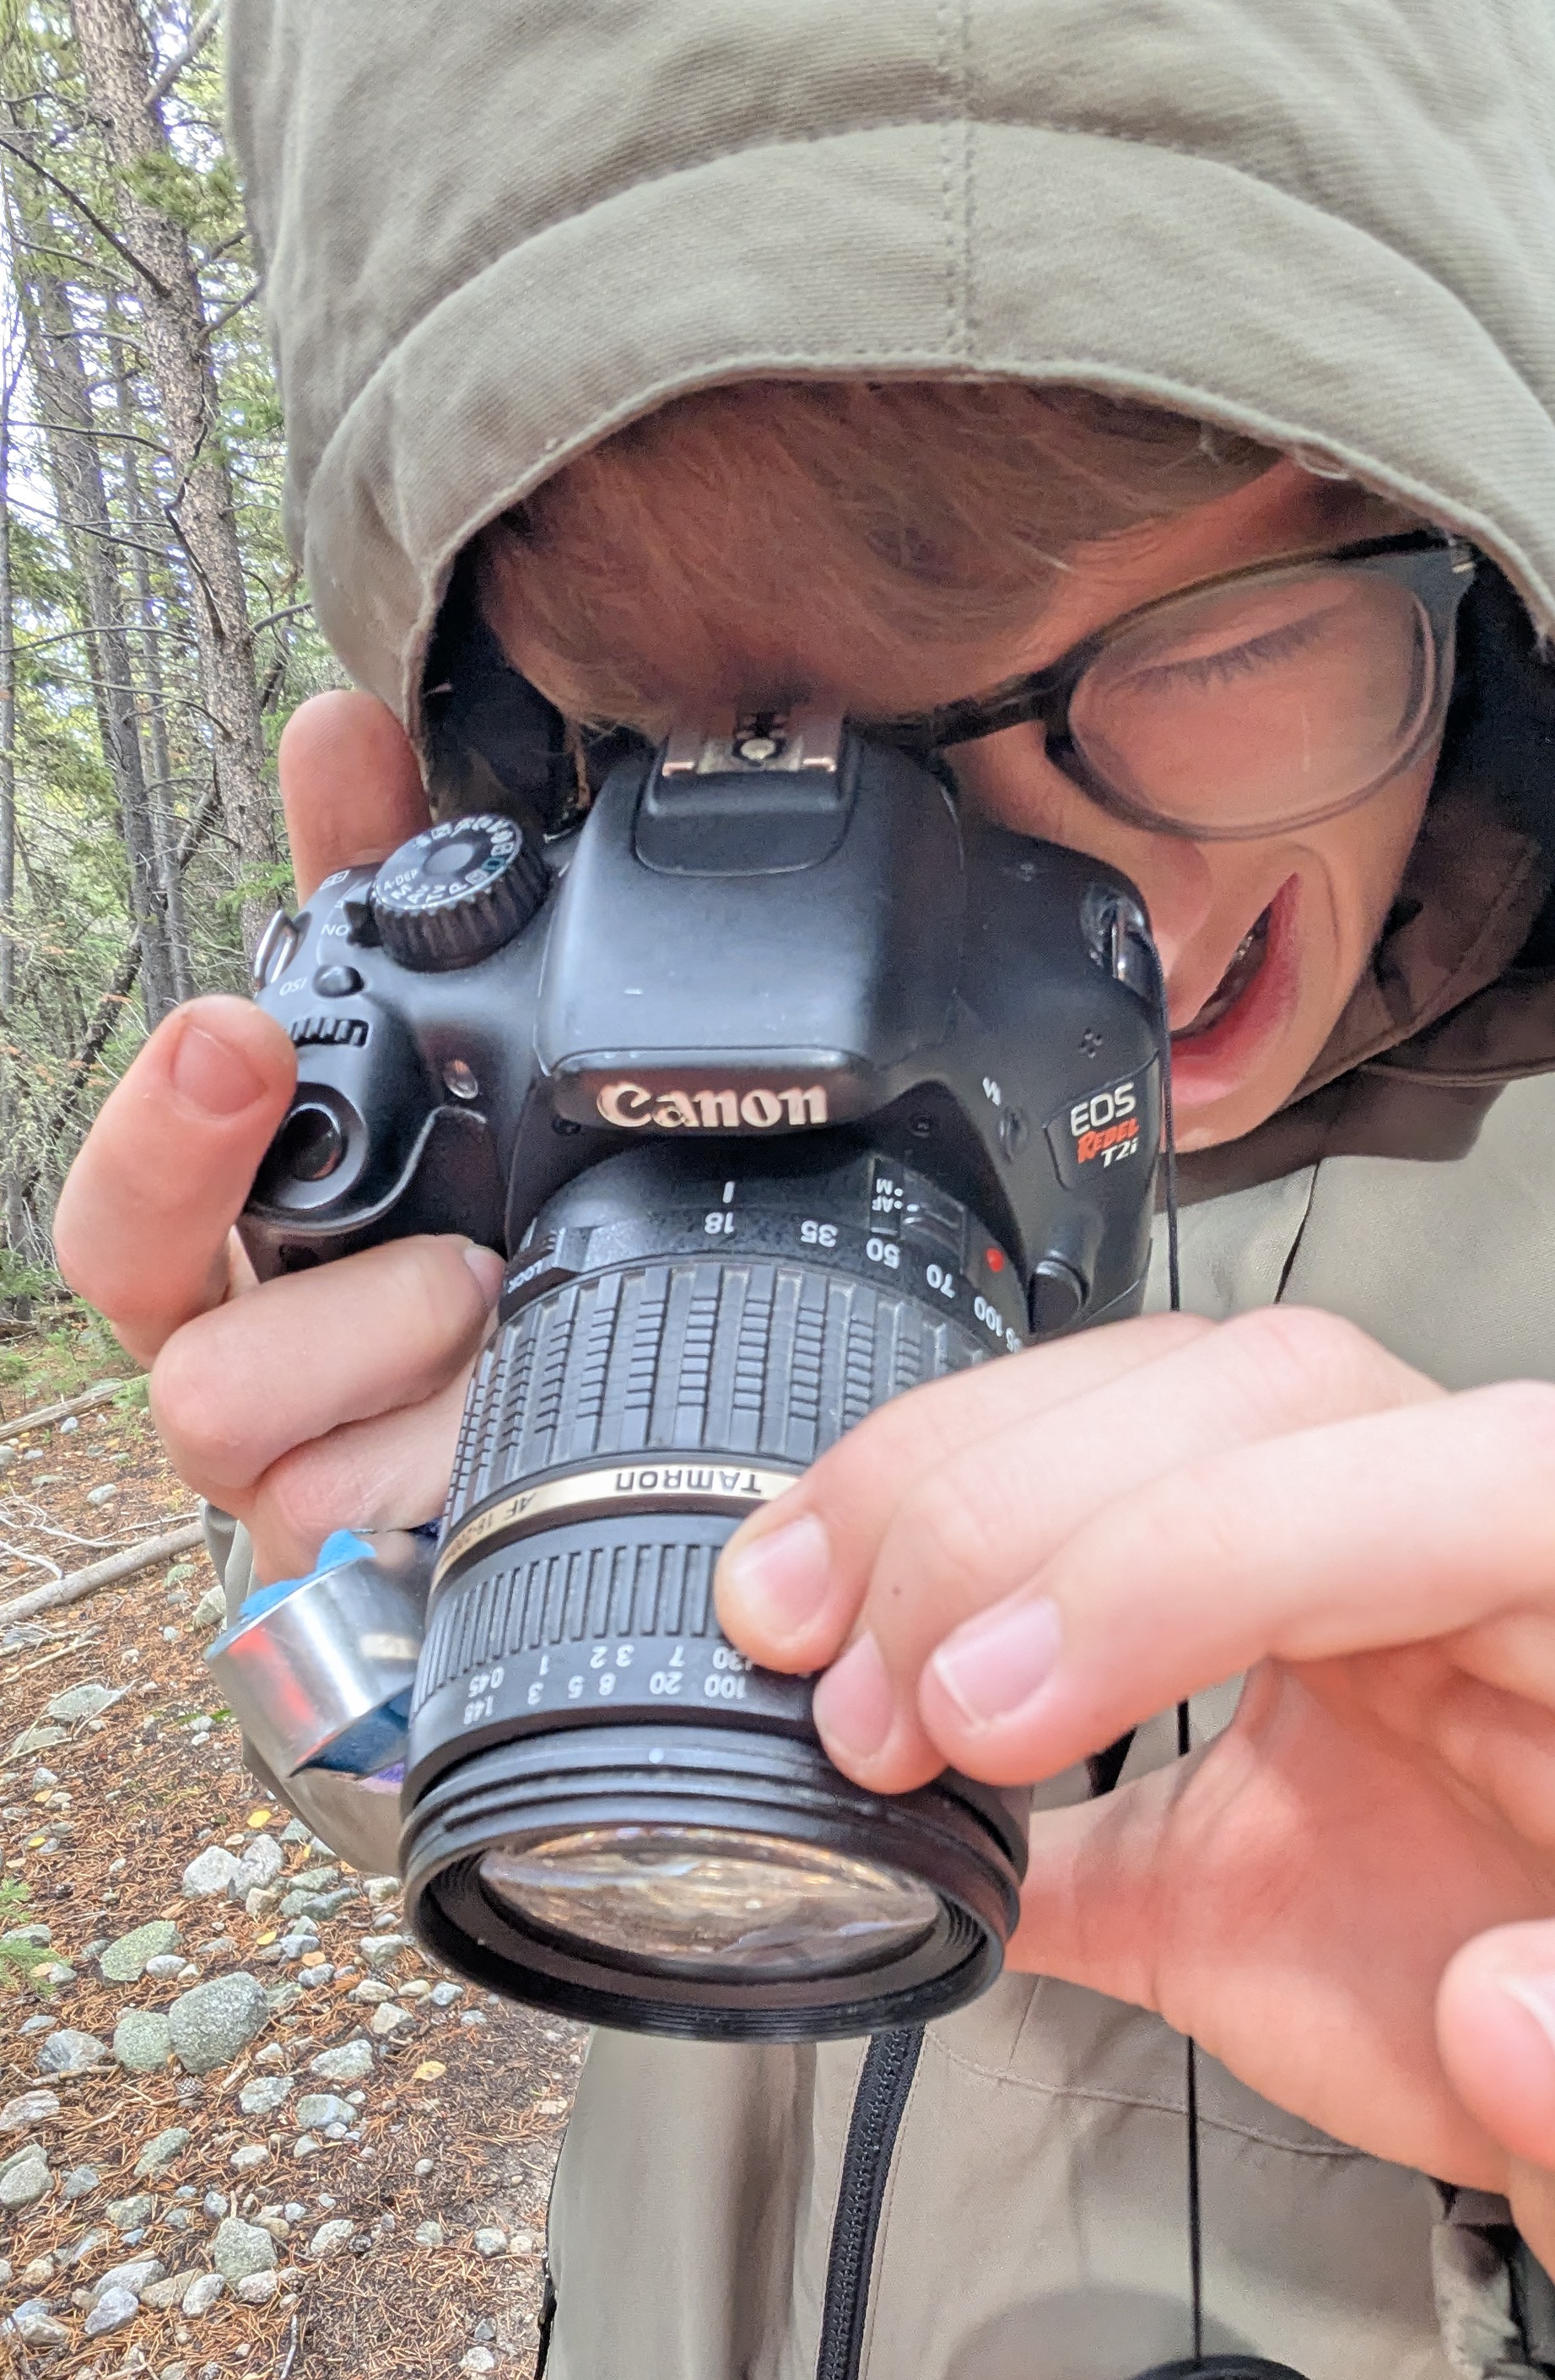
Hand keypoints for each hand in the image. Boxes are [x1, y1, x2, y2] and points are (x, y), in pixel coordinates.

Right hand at [53, 696, 498, 1581]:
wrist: (523, 1474)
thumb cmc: (439, 1267)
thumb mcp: (420, 1068)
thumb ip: (372, 900)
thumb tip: (343, 725)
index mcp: (215, 1242)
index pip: (119, 1180)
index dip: (161, 1100)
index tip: (234, 1022)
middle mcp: (221, 1361)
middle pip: (125, 1275)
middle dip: (197, 1166)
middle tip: (287, 1096)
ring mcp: (275, 1479)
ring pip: (224, 1405)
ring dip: (366, 1327)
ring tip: (486, 1286)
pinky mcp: (353, 1568)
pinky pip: (350, 1523)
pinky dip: (431, 1450)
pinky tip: (504, 1402)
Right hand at [715, 1311, 1554, 2379]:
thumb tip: (1540, 2032)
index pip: (1467, 1474)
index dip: (1222, 1545)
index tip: (1029, 1711)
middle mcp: (1464, 1570)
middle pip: (1253, 1398)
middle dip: (1029, 1518)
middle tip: (885, 1705)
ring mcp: (1318, 1619)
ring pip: (1134, 1419)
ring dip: (937, 1504)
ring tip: (807, 1648)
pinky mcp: (1202, 1723)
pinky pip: (1043, 1586)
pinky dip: (908, 1606)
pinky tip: (810, 1672)